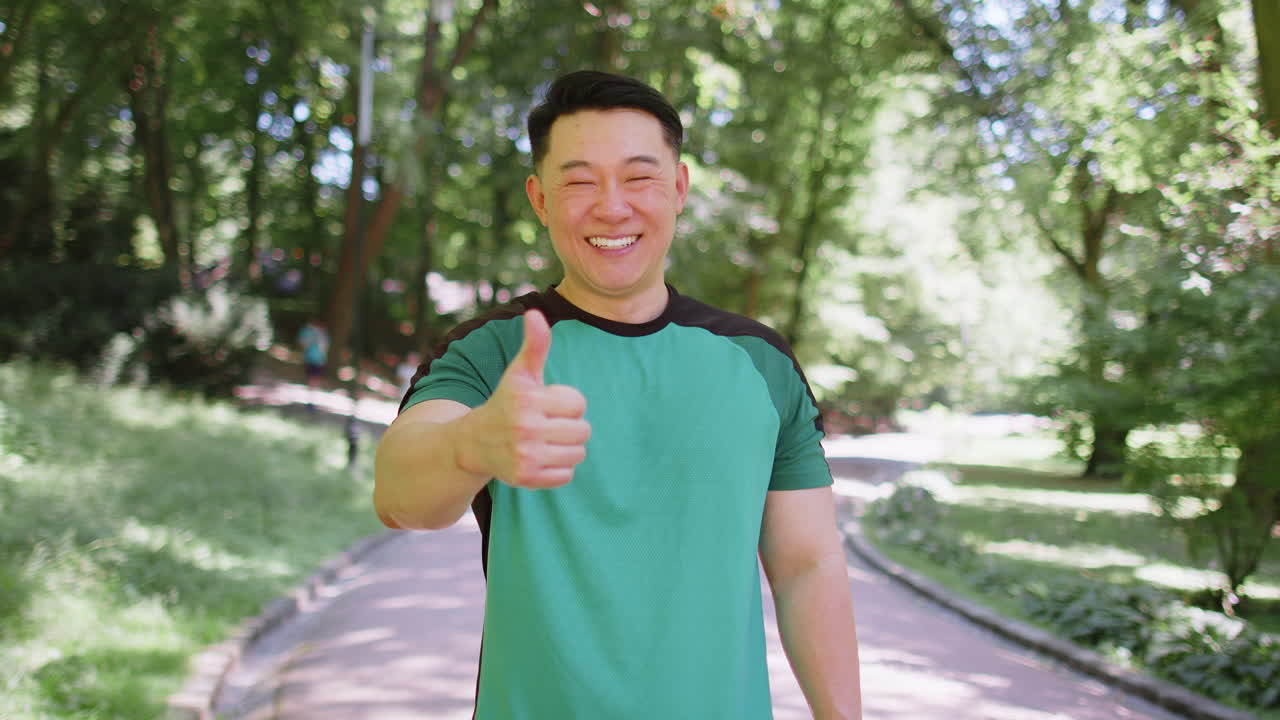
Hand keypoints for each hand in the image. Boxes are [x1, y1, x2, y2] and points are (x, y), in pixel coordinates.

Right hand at [462, 309, 589, 487]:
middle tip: (548, 426)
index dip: (568, 404)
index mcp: (528, 399)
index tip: (548, 405)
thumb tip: (535, 314)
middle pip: (582, 431)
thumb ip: (535, 345)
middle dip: (570, 427)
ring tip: (546, 442)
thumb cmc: (505, 403)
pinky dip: (557, 470)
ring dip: (567, 449)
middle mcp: (525, 427)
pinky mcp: (525, 478)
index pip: (578, 404)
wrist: (473, 441)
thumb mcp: (520, 373)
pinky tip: (540, 459)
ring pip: (577, 454)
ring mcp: (525, 455)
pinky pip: (566, 476)